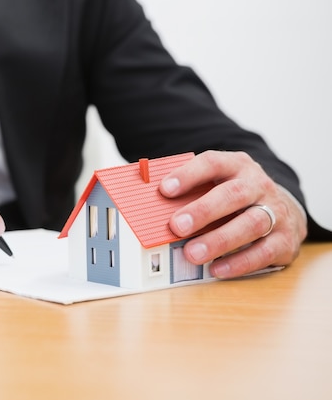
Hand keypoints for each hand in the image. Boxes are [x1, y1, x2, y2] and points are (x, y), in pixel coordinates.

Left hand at [159, 150, 306, 278]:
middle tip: (176, 226)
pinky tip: (216, 269)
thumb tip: (148, 202)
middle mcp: (258, 186)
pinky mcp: (284, 240)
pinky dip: (239, 262)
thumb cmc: (235, 198)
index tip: (164, 189)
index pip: (212, 163)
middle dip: (203, 211)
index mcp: (236, 166)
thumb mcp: (216, 184)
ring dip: (219, 240)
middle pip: (233, 195)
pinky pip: (263, 252)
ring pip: (251, 224)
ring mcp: (275, 212)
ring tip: (192, 253)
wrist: (284, 210)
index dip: (188, 175)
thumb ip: (189, 190)